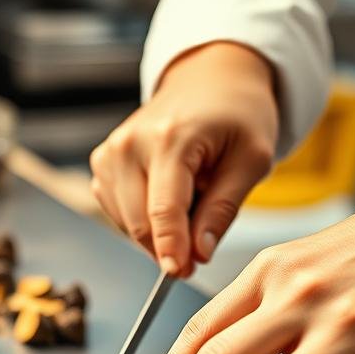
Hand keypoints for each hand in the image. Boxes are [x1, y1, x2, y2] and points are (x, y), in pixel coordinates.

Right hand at [90, 41, 277, 276]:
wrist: (211, 79)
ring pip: (125, 222)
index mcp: (170, 137)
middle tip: (198, 251)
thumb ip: (223, 210)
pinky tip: (165, 200)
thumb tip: (198, 255)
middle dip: (167, 246)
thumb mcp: (252, 160)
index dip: (172, 249)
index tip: (181, 274)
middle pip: (139, 222)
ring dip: (156, 231)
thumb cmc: (237, 115)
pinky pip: (115, 211)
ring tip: (190, 203)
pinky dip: (140, 218)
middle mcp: (130, 143)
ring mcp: (111, 151)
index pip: (164, 210)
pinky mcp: (102, 161)